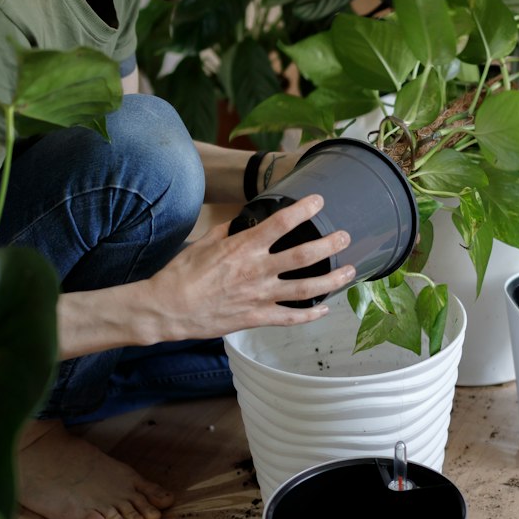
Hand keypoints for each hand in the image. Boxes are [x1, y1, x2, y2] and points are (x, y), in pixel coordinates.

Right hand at [141, 193, 354, 340]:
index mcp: (243, 246)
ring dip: (331, 279)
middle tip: (345, 236)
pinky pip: (290, 317)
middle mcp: (257, 270)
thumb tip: (241, 222)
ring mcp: (259, 296)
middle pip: (304, 255)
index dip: (303, 209)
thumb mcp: (203, 243)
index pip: (281, 223)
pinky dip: (310, 314)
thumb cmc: (181, 274)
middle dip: (330, 244)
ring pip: (306, 288)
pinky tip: (324, 309)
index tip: (318, 201)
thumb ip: (227, 231)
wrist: (168, 308)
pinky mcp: (256, 317)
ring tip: (350, 271)